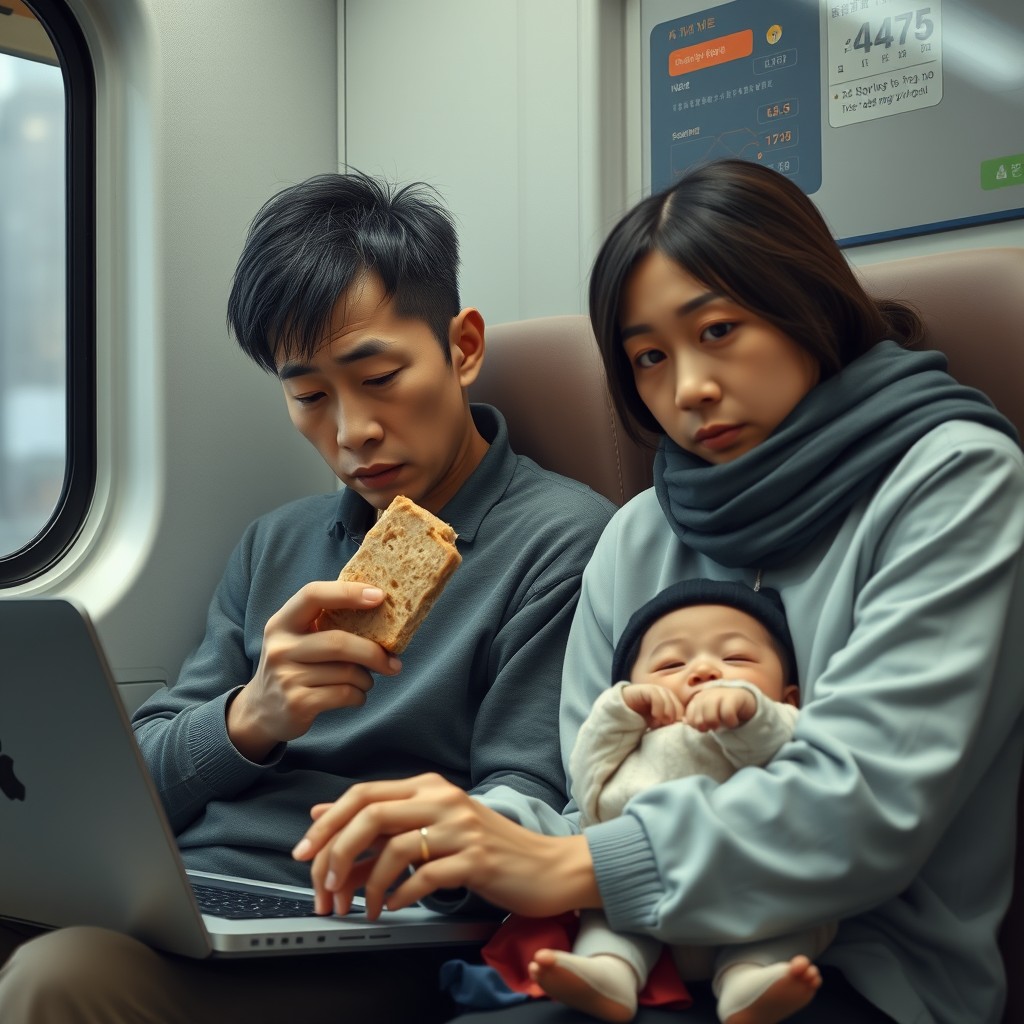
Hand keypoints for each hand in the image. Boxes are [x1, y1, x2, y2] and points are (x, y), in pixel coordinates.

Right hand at [227, 581, 401, 760]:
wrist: (262, 711)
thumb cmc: (295, 666)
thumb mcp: (298, 639)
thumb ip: (328, 623)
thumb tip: (381, 609)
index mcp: (282, 622)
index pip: (313, 595)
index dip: (348, 592)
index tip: (379, 596)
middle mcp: (280, 647)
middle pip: (338, 642)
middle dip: (373, 652)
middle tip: (394, 661)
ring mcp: (286, 676)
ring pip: (347, 672)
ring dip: (366, 679)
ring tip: (365, 680)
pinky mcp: (297, 703)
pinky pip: (344, 694)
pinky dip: (359, 696)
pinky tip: (355, 696)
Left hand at [291, 772, 600, 919]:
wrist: (546, 866)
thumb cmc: (487, 847)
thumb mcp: (432, 825)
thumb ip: (381, 820)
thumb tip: (322, 814)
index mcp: (429, 786)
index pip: (363, 793)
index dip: (327, 823)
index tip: (303, 853)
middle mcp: (443, 799)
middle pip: (371, 814)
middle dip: (336, 853)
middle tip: (324, 889)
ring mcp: (461, 827)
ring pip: (393, 848)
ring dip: (366, 885)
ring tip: (362, 908)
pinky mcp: (476, 859)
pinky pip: (424, 876)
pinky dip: (399, 896)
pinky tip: (393, 907)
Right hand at [621, 683, 683, 728]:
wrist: (622, 712)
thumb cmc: (641, 719)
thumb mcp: (657, 722)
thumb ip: (668, 722)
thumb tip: (683, 723)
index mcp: (669, 701)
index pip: (682, 709)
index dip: (680, 719)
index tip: (675, 729)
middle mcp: (664, 693)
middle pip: (677, 703)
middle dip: (674, 716)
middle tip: (667, 726)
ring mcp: (655, 690)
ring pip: (668, 698)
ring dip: (667, 712)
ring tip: (659, 723)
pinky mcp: (646, 689)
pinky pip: (656, 696)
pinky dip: (658, 707)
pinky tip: (654, 716)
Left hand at [684, 686, 755, 731]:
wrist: (743, 698)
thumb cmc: (721, 707)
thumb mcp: (707, 712)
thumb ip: (695, 717)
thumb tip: (684, 721)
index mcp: (698, 699)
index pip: (690, 717)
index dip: (696, 726)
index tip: (705, 726)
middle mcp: (706, 695)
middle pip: (699, 720)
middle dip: (706, 727)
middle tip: (714, 727)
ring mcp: (719, 694)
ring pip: (711, 718)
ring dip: (716, 725)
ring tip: (722, 725)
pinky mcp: (733, 697)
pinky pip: (727, 715)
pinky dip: (730, 722)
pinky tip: (733, 722)